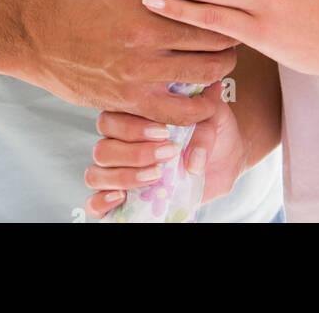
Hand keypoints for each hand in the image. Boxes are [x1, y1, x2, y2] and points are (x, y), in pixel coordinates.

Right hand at [15, 0, 236, 123]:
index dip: (227, 0)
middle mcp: (147, 30)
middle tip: (237, 33)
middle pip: (215, 34)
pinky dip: (201, 108)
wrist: (35, 34)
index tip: (235, 0)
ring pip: (206, 72)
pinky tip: (208, 101)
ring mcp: (139, 67)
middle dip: (232, 35)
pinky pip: (180, 111)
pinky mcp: (129, 99)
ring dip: (223, 69)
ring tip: (224, 63)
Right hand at [84, 80, 248, 218]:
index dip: (133, 127)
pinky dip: (101, 201)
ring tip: (157, 175)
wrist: (225, 156)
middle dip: (134, 153)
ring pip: (96, 172)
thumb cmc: (212, 129)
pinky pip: (93, 202)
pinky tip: (121, 197)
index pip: (111, 117)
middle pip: (102, 147)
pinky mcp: (121, 198)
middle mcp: (119, 142)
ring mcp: (118, 170)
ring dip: (125, 176)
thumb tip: (193, 159)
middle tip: (167, 153)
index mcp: (133, 115)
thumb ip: (204, 129)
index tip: (164, 132)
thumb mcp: (214, 119)